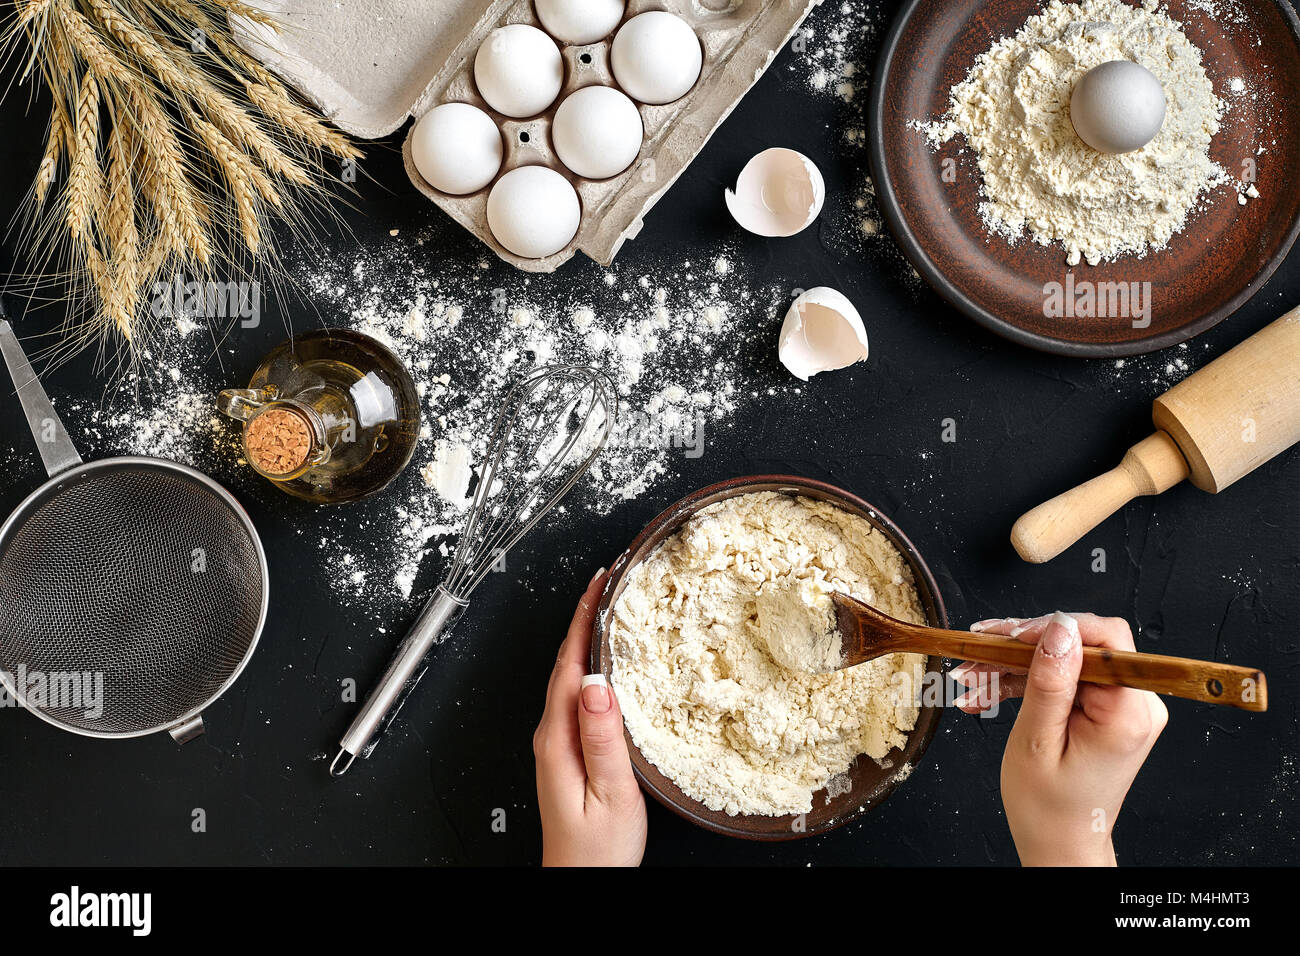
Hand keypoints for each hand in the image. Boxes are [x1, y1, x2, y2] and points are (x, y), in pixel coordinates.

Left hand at [534, 568, 645, 866]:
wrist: (581, 883)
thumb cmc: (597, 851)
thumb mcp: (610, 793)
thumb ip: (603, 738)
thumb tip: (598, 683)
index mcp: (558, 737)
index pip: (570, 662)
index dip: (584, 617)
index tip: (599, 582)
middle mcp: (551, 734)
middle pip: (567, 661)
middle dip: (586, 617)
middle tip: (611, 581)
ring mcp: (557, 742)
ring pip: (572, 676)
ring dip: (589, 639)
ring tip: (612, 608)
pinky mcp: (569, 751)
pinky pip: (580, 696)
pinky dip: (593, 668)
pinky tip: (610, 663)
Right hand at [952, 612, 1167, 865]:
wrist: (1060, 844)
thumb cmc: (1048, 808)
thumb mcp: (1037, 741)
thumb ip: (1049, 681)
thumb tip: (1059, 627)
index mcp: (1128, 713)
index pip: (1106, 639)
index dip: (1055, 628)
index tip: (1011, 637)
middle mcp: (1136, 704)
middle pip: (1080, 645)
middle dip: (1022, 646)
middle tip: (975, 654)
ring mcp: (1121, 705)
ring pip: (1065, 659)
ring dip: (1013, 665)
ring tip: (970, 677)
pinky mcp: (1104, 709)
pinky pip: (1064, 678)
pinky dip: (1024, 681)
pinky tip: (986, 691)